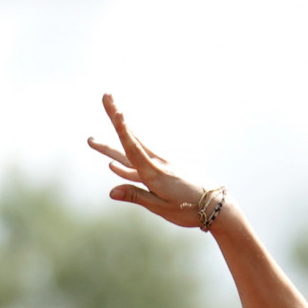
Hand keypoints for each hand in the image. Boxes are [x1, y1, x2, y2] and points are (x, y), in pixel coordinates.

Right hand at [90, 94, 216, 229]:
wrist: (214, 206)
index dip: (123, 130)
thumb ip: (136, 196)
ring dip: (113, 144)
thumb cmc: (189, 210)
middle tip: (105, 97)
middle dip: (116, 119)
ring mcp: (159, 166)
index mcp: (154, 174)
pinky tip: (113, 166)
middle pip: (130, 140)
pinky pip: (139, 164)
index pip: (134, 148)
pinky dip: (126, 162)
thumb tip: (111, 192)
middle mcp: (156, 164)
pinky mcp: (162, 171)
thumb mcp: (161, 207)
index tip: (117, 111)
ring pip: (131, 151)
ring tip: (93, 141)